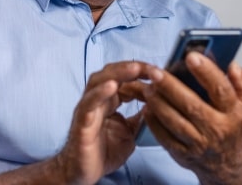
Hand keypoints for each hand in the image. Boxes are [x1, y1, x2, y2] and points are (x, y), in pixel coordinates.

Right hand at [55, 61, 149, 184]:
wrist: (84, 173)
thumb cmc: (103, 152)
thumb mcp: (129, 133)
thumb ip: (139, 117)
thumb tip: (155, 104)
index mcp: (109, 101)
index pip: (125, 78)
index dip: (141, 73)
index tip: (159, 73)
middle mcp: (97, 100)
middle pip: (111, 73)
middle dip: (132, 68)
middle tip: (152, 69)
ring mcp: (88, 109)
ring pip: (99, 82)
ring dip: (118, 73)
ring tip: (134, 69)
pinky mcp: (82, 122)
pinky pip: (89, 103)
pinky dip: (100, 93)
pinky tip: (112, 86)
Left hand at [142, 52, 241, 184]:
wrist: (224, 164)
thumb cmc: (230, 129)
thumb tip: (233, 66)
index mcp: (233, 112)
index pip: (221, 89)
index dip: (206, 72)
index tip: (191, 56)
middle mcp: (217, 128)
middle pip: (192, 105)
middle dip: (171, 86)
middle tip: (156, 72)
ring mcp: (199, 143)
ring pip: (176, 122)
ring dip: (159, 103)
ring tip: (149, 88)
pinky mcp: (183, 154)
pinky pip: (165, 138)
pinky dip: (154, 123)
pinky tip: (147, 109)